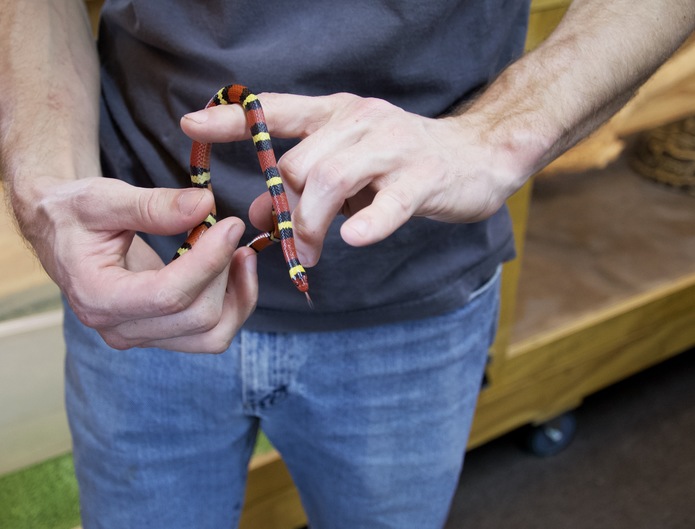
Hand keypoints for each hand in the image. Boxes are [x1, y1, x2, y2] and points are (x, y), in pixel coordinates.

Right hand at [20, 177, 256, 352]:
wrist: (60, 233)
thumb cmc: (75, 213)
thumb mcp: (103, 198)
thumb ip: (153, 205)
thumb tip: (206, 205)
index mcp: (98, 297)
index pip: (169, 296)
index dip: (209, 260)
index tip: (231, 224)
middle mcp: (120, 328)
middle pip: (197, 318)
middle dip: (223, 272)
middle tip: (230, 228)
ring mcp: (142, 335)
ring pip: (213, 335)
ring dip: (238, 295)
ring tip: (241, 251)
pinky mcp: (162, 332)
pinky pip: (212, 332)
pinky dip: (234, 303)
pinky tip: (235, 268)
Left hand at [181, 92, 524, 265]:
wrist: (477, 154)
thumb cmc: (404, 162)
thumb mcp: (350, 166)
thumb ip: (307, 182)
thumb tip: (264, 212)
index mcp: (338, 115)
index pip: (277, 111)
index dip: (233, 119)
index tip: (191, 123)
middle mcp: (360, 123)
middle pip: (300, 164)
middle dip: (286, 211)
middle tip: (289, 245)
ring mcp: (393, 148)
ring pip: (332, 180)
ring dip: (313, 225)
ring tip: (313, 254)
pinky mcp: (424, 178)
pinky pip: (390, 201)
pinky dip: (369, 220)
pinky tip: (355, 237)